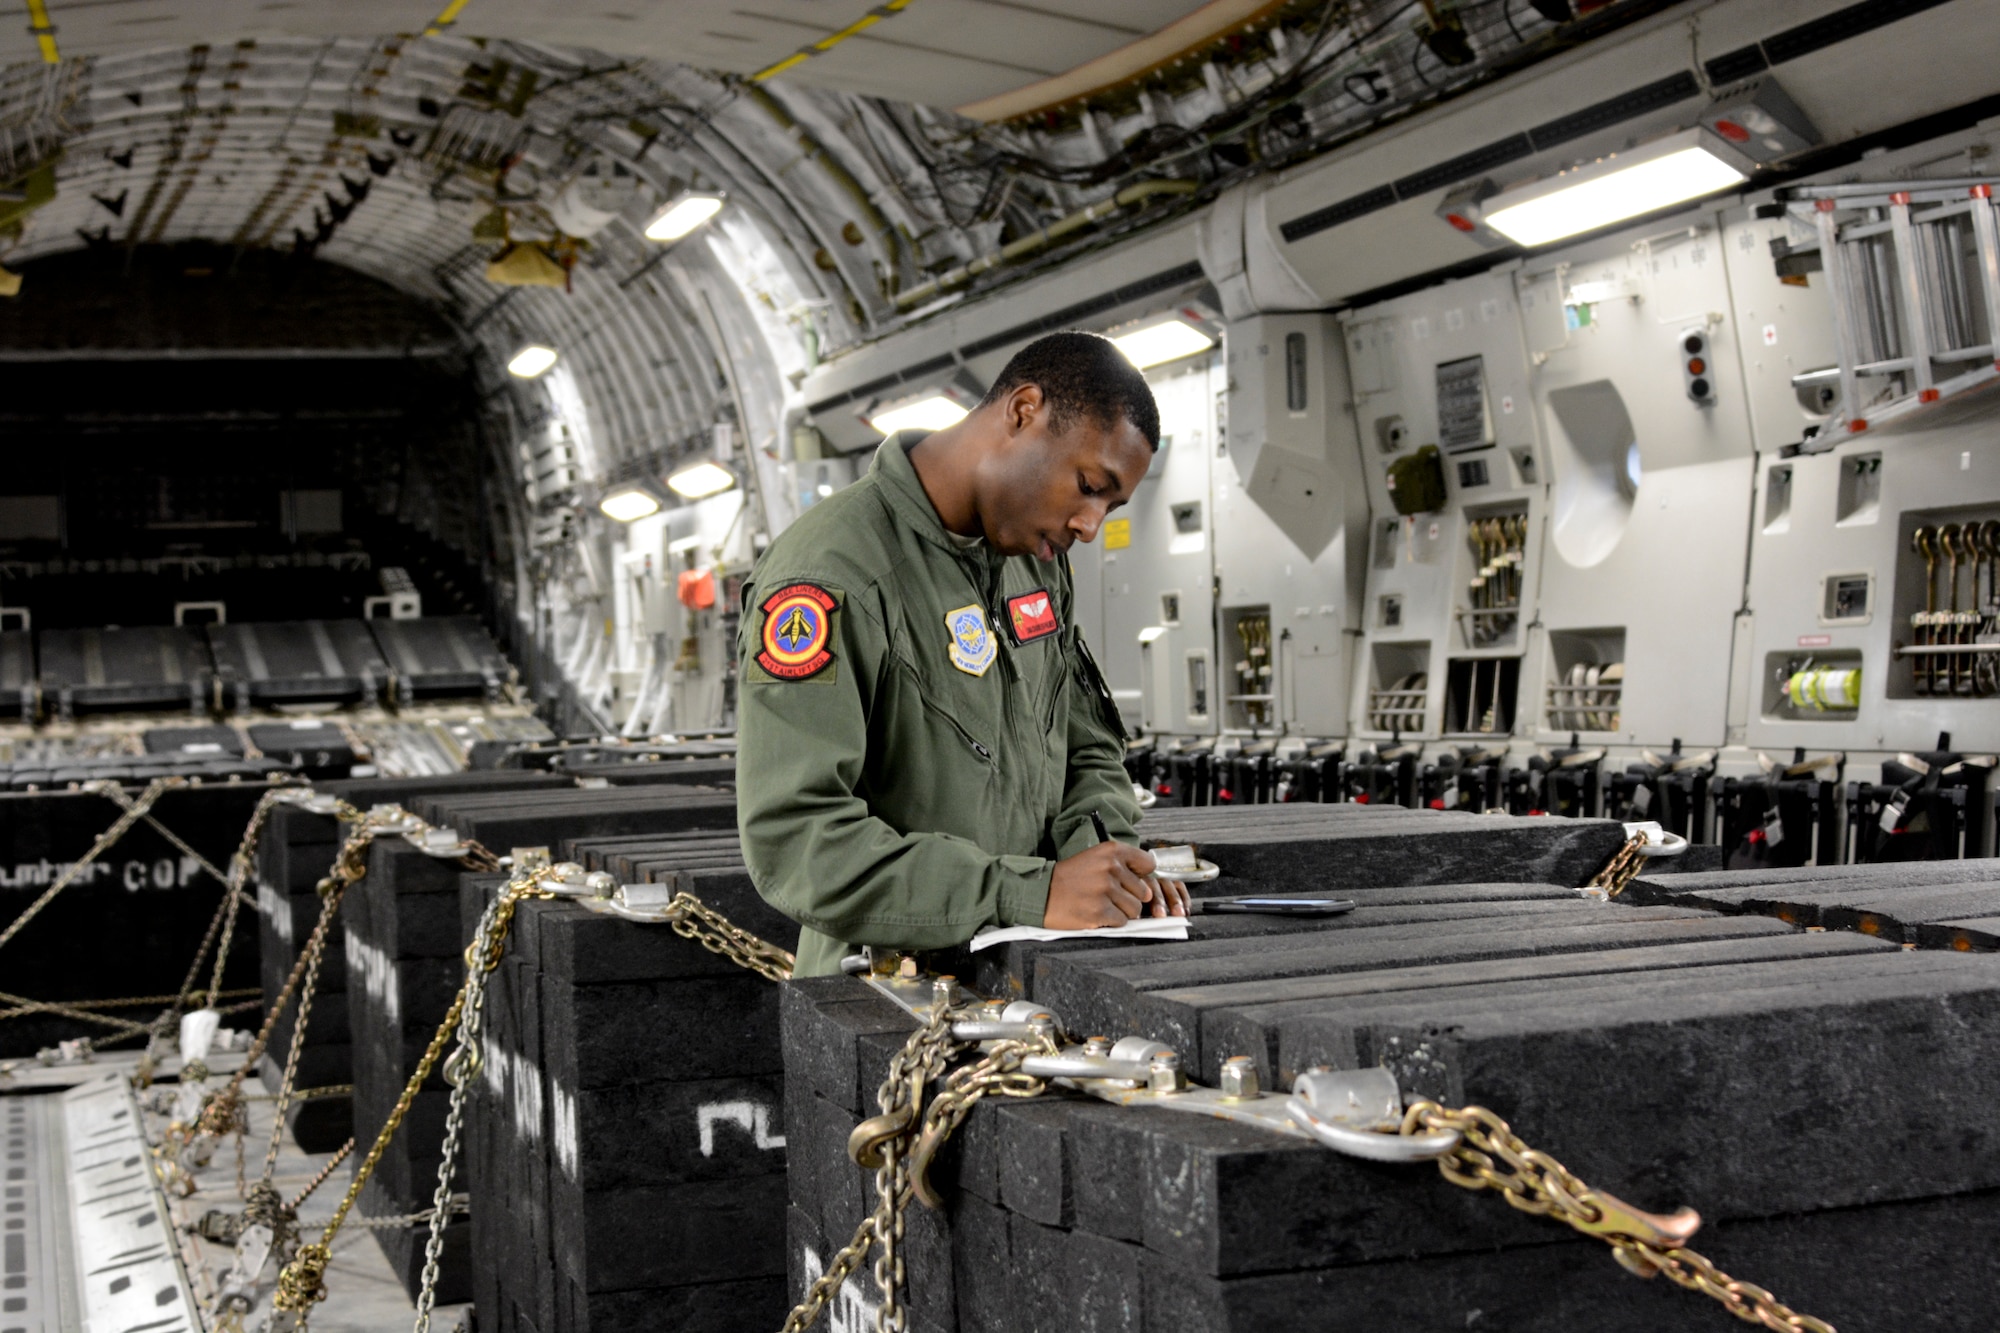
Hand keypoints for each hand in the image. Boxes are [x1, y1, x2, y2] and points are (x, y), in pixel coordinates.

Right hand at [1045, 841, 1189, 929]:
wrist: (1041, 893)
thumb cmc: (1068, 878)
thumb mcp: (1094, 859)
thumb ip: (1122, 867)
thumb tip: (1149, 888)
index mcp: (1111, 851)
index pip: (1148, 863)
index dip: (1142, 875)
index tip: (1132, 880)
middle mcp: (1110, 868)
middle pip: (1143, 891)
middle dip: (1130, 898)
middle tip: (1109, 897)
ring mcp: (1105, 890)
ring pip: (1134, 909)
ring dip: (1121, 912)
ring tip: (1101, 905)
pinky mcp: (1100, 912)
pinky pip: (1122, 922)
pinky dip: (1111, 921)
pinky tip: (1096, 913)